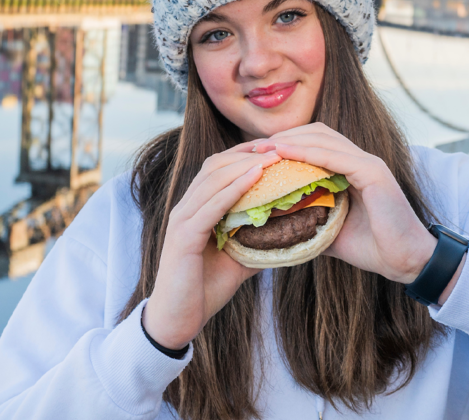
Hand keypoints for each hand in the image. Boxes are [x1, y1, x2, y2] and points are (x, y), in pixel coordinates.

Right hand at [142, 141, 280, 349]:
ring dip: (245, 165)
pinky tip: (255, 178)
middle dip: (248, 153)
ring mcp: (182, 220)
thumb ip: (257, 241)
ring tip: (273, 157)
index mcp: (195, 209)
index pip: (218, 168)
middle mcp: (185, 208)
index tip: (276, 149)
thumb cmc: (204, 289)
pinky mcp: (183, 237)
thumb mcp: (238, 259)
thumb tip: (291, 234)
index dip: (245, 154)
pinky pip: (211, 205)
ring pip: (213, 180)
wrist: (176, 321)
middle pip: (216, 166)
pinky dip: (234, 189)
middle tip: (280, 147)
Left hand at [253, 123, 436, 284]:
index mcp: (351, 169)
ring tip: (262, 148)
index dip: (285, 144)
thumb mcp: (329, 229)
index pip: (314, 143)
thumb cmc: (371, 247)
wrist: (405, 262)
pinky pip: (334, 156)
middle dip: (283, 137)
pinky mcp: (373, 172)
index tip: (255, 155)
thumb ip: (308, 217)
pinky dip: (307, 152)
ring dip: (290, 140)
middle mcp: (360, 159)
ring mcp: (368, 163)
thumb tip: (274, 221)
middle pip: (315, 133)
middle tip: (252, 148)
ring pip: (323, 138)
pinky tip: (284, 153)